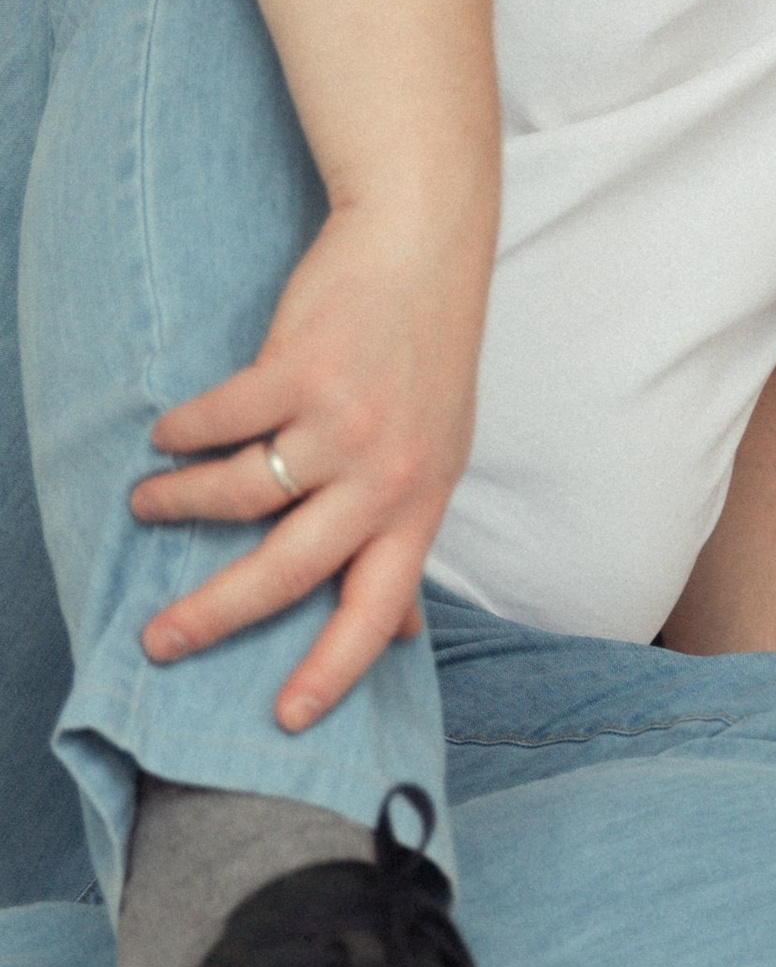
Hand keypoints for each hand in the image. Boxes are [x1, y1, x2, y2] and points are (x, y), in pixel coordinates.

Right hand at [128, 193, 491, 730]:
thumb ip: (406, 536)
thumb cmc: (424, 358)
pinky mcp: (299, 368)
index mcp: (420, 506)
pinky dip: (182, 434)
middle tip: (157, 641)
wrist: (425, 247)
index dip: (334, 670)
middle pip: (289, 570)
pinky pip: (219, 422)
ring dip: (179, 506)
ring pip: (238, 494)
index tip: (289, 719)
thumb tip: (406, 630)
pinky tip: (167, 435)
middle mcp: (387, 476)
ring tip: (147, 506)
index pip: (379, 611)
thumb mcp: (438, 457)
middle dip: (215, 614)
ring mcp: (344, 422)